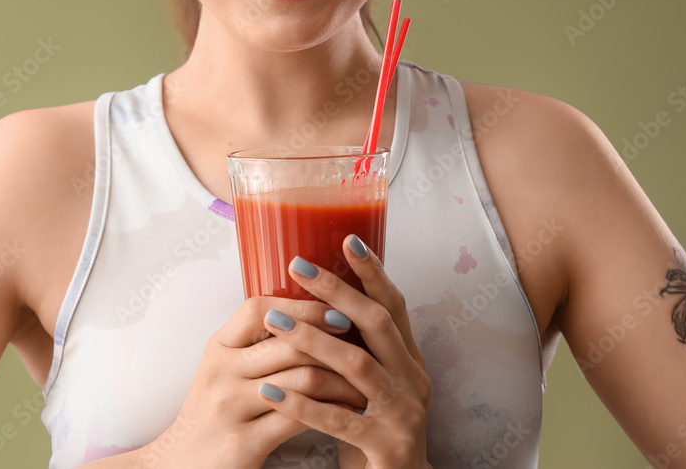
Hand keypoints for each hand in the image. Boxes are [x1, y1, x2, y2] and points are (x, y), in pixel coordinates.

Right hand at [139, 295, 367, 468]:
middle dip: (333, 341)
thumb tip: (309, 314)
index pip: (258, 309)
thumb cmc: (212, 412)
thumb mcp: (223, 368)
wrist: (181, 462)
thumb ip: (255, 344)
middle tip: (364, 341)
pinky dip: (332, 409)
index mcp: (217, 348)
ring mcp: (230, 408)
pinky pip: (300, 418)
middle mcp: (220, 373)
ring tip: (365, 377)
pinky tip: (349, 407)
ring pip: (301, 379)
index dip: (300, 305)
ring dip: (341, 378)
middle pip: (288, 343)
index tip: (335, 306)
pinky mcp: (244, 442)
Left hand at [257, 234, 432, 468]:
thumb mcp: (368, 384)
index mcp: (408, 361)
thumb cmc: (373, 430)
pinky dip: (303, 403)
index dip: (371, 272)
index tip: (346, 238)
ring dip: (311, 340)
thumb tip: (317, 301)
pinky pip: (340, 420)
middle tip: (296, 266)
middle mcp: (413, 380)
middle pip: (376, 325)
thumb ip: (354, 347)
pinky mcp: (387, 446)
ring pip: (356, 366)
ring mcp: (404, 414)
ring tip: (273, 320)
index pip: (393, 306)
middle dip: (336, 291)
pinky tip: (272, 390)